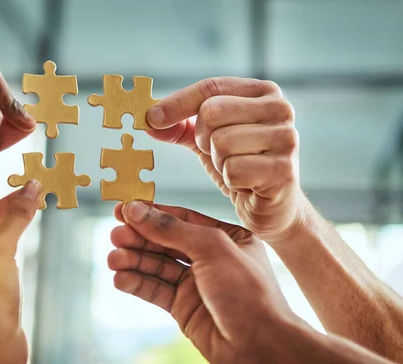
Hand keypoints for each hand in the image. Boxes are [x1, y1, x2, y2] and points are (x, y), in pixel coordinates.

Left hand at [0, 180, 40, 363]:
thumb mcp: (2, 251)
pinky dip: (16, 248)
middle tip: (37, 196)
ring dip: (15, 229)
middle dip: (12, 213)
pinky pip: (4, 261)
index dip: (8, 201)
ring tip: (36, 211)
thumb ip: (16, 218)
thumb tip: (31, 189)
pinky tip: (27, 243)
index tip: (31, 187)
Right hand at [108, 201, 301, 363]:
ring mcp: (196, 284)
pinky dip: (137, 284)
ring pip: (156, 267)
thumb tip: (136, 210)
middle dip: (138, 238)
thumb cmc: (248, 293)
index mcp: (226, 238)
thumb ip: (172, 229)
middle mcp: (210, 259)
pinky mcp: (183, 308)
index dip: (151, 214)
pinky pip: (155, 290)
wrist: (260, 348)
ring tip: (112, 259)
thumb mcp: (212, 249)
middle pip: (165, 242)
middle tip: (115, 235)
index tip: (123, 209)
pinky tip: (120, 279)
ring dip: (133, 261)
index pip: (181, 219)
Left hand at [145, 78, 305, 242]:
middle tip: (219, 154)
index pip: (210, 88)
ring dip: (219, 162)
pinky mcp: (284, 169)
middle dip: (204, 139)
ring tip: (235, 168)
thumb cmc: (241, 165)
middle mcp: (280, 108)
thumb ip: (179, 125)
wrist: (274, 205)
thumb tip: (147, 119)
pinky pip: (233, 170)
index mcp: (263, 92)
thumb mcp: (208, 139)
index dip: (176, 103)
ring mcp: (286, 138)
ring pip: (221, 142)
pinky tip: (246, 183)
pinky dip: (231, 180)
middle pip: (211, 112)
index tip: (150, 118)